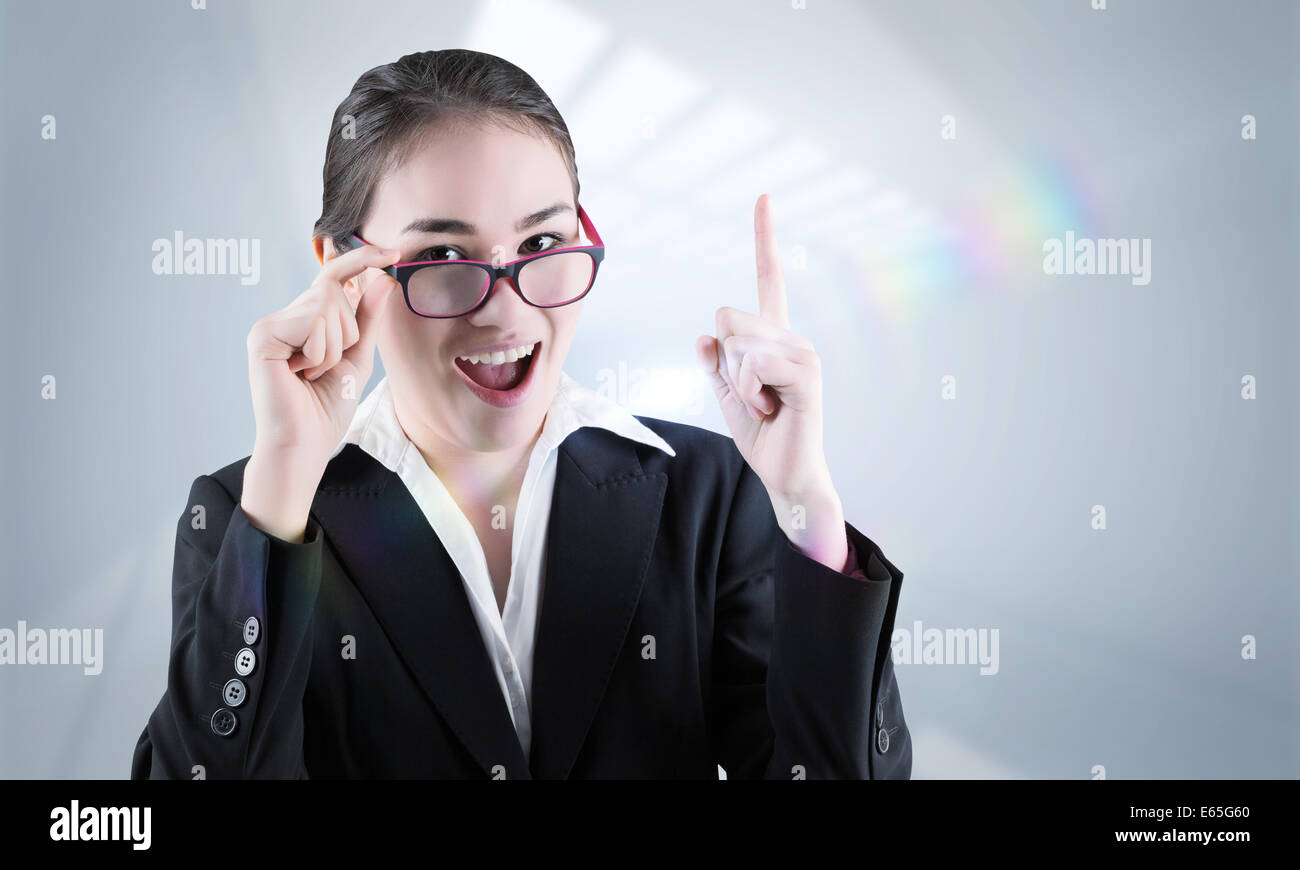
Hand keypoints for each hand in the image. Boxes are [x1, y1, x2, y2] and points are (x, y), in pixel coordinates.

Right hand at [241, 240, 400, 540]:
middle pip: (336, 292)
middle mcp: (285, 317)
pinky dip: (319, 353)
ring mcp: (271, 324)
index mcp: (305, 321)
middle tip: (326, 368)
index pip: (335, 278)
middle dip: (347, 334)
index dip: (361, 260)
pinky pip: (313, 323)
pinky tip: (300, 374)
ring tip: (313, 374)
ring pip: (327, 306)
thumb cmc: (327, 409)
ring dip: (334, 348)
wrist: (306, 443)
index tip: (394, 251)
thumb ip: (367, 319)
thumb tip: (381, 279)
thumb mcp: (357, 358)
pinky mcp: (263, 335)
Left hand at [695, 194, 848, 571]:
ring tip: (764, 406)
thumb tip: (703, 337)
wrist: (786, 473)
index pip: (769, 278)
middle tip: (752, 396)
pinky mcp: (806, 372)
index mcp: (772, 338)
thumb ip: (716, 366)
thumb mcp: (727, 397)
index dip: (765, 237)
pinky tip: (771, 409)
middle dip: (725, 360)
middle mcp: (791, 337)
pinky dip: (748, 393)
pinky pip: (752, 365)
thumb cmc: (763, 437)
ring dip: (737, 384)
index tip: (763, 197)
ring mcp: (802, 352)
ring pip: (738, 344)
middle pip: (728, 316)